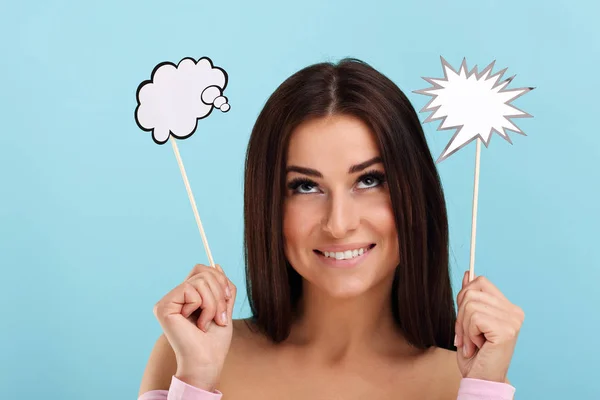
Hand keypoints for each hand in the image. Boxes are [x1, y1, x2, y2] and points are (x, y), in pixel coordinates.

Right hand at [153, 264, 236, 390]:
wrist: (207, 362)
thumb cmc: (215, 340)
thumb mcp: (224, 306)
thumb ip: (221, 286)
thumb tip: (216, 264)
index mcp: (186, 296)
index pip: (202, 270)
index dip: (219, 279)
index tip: (227, 298)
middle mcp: (174, 297)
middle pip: (203, 272)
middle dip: (220, 293)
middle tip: (219, 316)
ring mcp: (167, 301)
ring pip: (200, 281)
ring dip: (213, 303)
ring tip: (209, 322)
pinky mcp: (164, 307)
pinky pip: (192, 290)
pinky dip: (203, 307)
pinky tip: (197, 324)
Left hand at [455, 271, 523, 382]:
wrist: (482, 379)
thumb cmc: (476, 355)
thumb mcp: (468, 321)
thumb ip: (470, 298)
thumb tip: (468, 274)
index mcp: (507, 308)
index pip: (480, 282)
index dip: (464, 296)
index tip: (464, 318)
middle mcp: (514, 312)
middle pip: (471, 292)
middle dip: (460, 315)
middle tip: (467, 336)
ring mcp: (512, 320)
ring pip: (470, 305)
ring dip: (464, 327)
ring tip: (473, 342)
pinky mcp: (506, 330)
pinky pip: (474, 318)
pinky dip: (469, 333)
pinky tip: (477, 346)